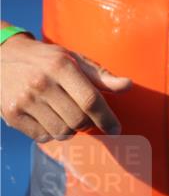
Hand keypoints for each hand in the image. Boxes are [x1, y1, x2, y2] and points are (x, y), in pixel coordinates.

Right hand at [0, 33, 131, 141]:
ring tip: (64, 114)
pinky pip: (43, 137)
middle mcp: (42, 83)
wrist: (2, 58)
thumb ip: (100, 75)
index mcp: (61, 66)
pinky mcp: (12, 114)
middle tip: (83, 114)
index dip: (106, 118)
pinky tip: (48, 117)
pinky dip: (51, 133)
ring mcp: (25, 100)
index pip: (90, 99)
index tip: (116, 129)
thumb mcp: (73, 59)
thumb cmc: (46, 59)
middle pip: (78, 120)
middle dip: (86, 122)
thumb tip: (128, 85)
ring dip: (69, 129)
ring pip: (61, 132)